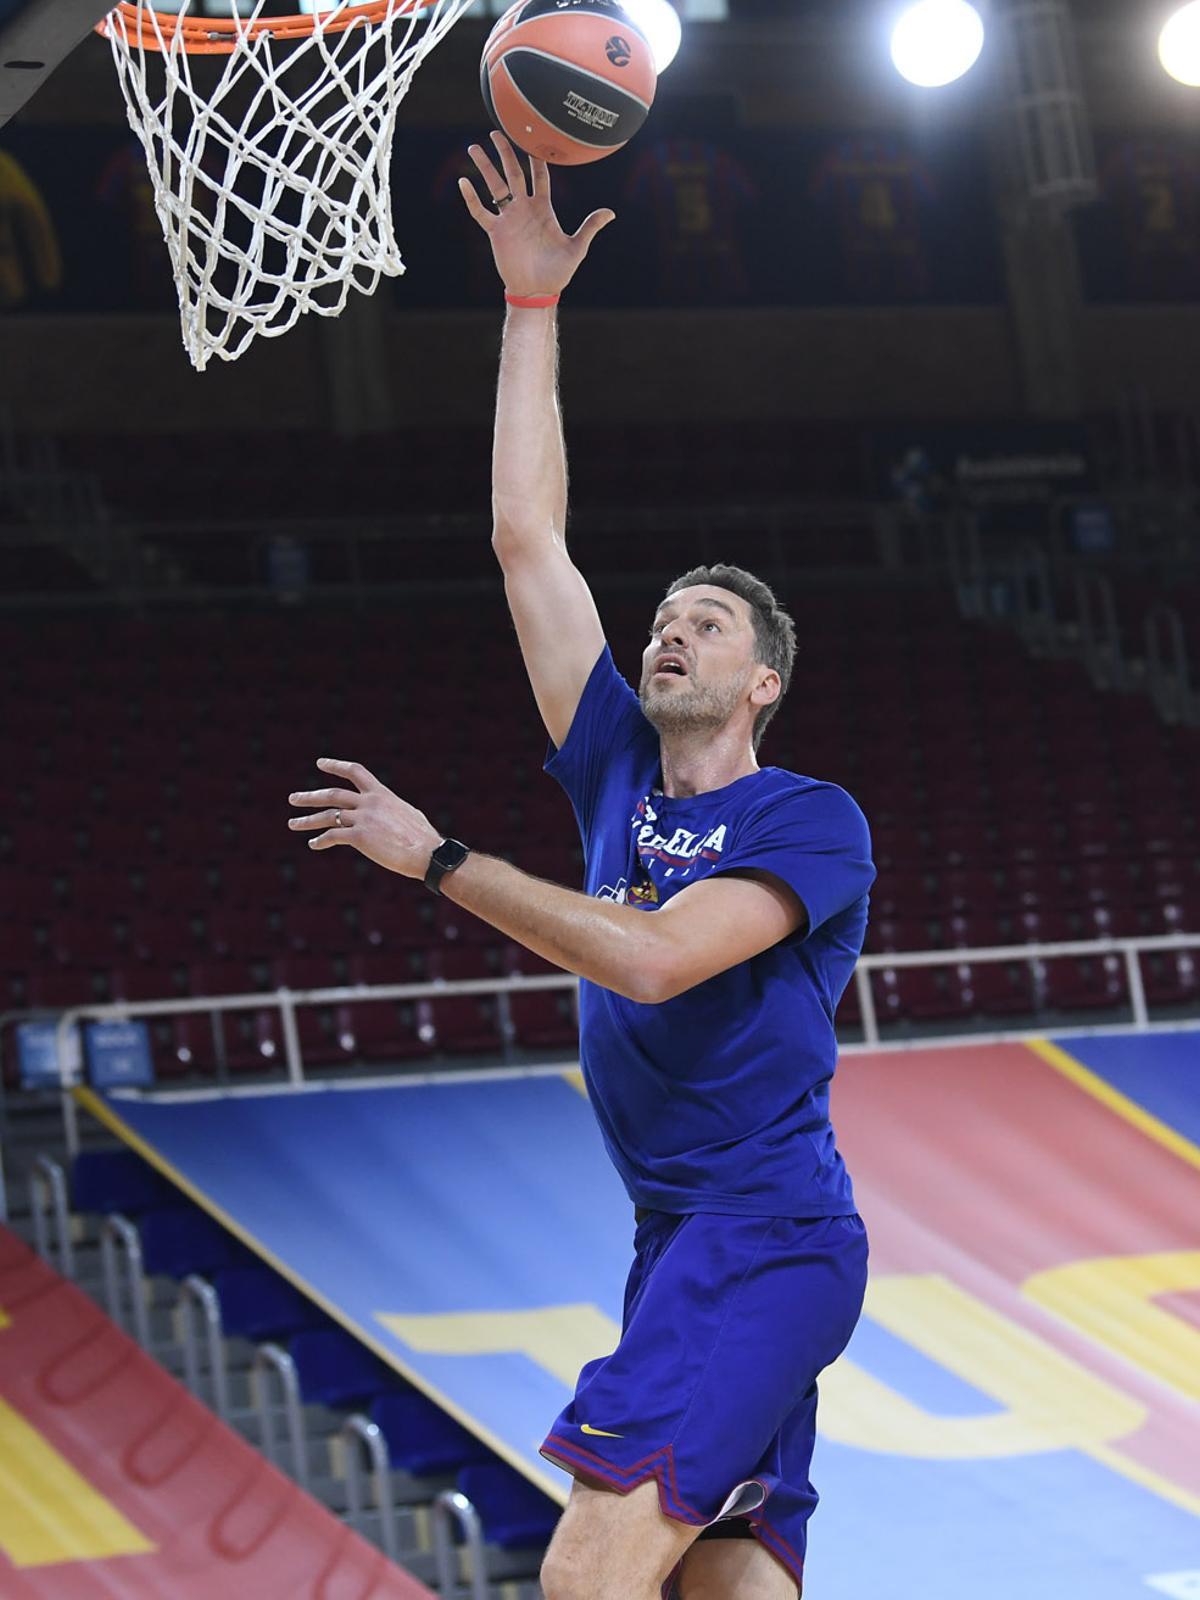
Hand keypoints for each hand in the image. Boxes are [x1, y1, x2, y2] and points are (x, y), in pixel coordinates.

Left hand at [288, 758, 441, 879]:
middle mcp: (370, 802)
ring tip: (293, 823)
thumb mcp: (408, 814)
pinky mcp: (360, 837)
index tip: (320, 763)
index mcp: (382, 794)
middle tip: (293, 798)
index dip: (336, 766)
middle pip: (332, 794)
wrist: (428, 853)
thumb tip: (389, 813)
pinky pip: (333, 836)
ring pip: (328, 816)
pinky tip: (313, 844)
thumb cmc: (424, 838)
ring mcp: (364, 818)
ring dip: (307, 820)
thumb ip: (392, 810)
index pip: (355, 771)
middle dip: (310, 796)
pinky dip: (321, 840)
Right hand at [458, 130, 614, 297]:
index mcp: (543, 208)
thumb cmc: (558, 272)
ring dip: (485, 167)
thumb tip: (611, 213)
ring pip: (494, 186)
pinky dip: (472, 198)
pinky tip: (463, 181)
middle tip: (497, 131)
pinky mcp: (496, 232)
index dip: (536, 158)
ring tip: (474, 147)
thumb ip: (590, 227)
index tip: (532, 138)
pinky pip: (481, 212)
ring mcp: (509, 218)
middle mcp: (524, 208)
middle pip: (513, 173)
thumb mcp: (577, 248)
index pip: (540, 176)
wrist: (538, 291)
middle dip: (505, 152)